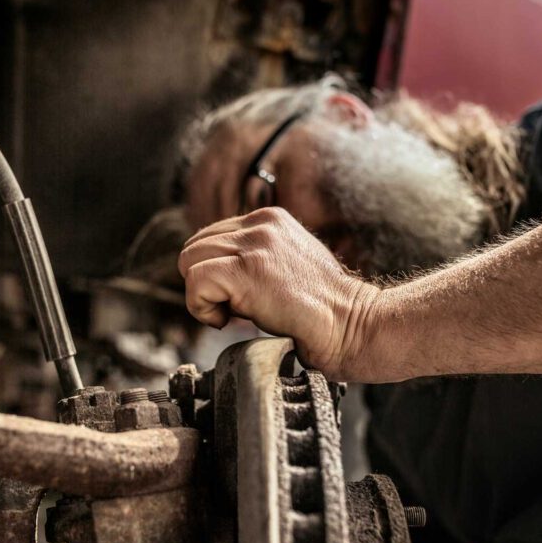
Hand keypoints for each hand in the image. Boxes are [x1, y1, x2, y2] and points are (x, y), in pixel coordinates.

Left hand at [178, 206, 376, 378]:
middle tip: (234, 309)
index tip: (239, 298)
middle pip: (194, 247)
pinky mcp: (245, 270)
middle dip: (206, 282)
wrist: (351, 324)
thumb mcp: (288, 264)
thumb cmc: (324, 308)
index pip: (211, 237)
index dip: (216, 272)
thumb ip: (255, 257)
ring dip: (203, 296)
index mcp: (270, 218)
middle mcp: (260, 224)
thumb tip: (214, 272)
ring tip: (234, 314)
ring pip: (189, 261)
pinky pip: (195, 283)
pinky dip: (202, 309)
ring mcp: (253, 244)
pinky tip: (229, 321)